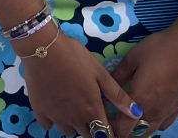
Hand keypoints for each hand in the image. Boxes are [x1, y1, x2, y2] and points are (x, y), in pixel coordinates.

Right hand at [18, 24, 140, 137]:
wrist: (43, 48)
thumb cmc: (75, 57)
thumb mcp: (100, 73)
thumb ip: (118, 96)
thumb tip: (138, 113)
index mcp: (91, 110)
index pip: (105, 134)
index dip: (109, 131)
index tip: (109, 123)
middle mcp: (74, 119)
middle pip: (88, 135)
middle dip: (93, 128)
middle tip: (91, 110)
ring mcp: (56, 117)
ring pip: (68, 132)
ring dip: (74, 124)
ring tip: (74, 108)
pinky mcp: (39, 111)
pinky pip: (48, 125)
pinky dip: (53, 120)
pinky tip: (56, 107)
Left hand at [107, 28, 177, 136]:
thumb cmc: (159, 50)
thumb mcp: (132, 59)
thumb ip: (118, 76)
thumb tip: (106, 88)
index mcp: (141, 101)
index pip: (122, 128)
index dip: (111, 126)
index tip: (105, 116)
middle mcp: (155, 112)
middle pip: (136, 135)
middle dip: (123, 131)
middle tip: (115, 117)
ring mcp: (168, 113)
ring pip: (149, 132)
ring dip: (138, 129)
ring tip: (130, 116)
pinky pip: (162, 126)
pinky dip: (152, 125)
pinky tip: (149, 112)